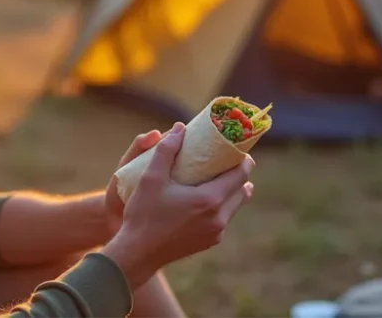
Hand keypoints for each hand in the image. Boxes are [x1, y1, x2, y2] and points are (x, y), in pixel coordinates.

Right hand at [101, 126, 254, 288]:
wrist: (138, 253)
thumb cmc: (143, 213)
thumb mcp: (151, 177)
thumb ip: (166, 149)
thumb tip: (179, 127)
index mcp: (210, 199)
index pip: (240, 175)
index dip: (243, 159)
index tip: (239, 149)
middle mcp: (219, 217)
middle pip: (242, 190)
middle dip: (240, 174)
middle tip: (230, 160)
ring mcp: (215, 233)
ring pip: (234, 206)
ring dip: (233, 191)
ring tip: (223, 177)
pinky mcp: (209, 242)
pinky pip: (224, 219)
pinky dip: (223, 206)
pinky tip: (210, 199)